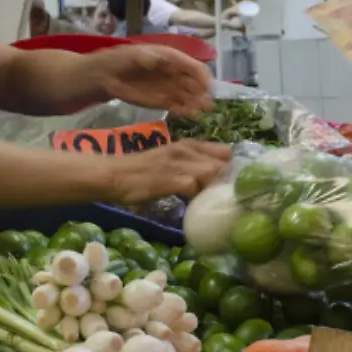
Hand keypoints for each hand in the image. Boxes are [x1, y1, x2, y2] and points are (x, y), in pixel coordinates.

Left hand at [96, 44, 212, 113]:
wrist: (107, 75)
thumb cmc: (122, 60)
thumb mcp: (134, 54)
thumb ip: (145, 57)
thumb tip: (154, 60)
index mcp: (174, 59)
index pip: (196, 68)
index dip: (203, 77)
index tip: (207, 89)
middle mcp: (177, 75)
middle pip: (196, 84)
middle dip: (202, 94)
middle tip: (205, 105)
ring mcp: (171, 89)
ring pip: (190, 98)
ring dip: (196, 105)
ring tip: (197, 112)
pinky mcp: (163, 102)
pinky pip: (179, 107)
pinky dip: (185, 111)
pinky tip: (187, 115)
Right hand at [103, 140, 231, 204]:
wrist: (114, 175)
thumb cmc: (141, 172)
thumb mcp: (171, 163)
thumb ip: (192, 168)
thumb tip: (213, 182)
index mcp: (189, 145)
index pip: (224, 150)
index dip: (234, 166)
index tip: (237, 182)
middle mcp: (186, 150)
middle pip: (222, 162)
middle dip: (228, 180)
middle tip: (228, 197)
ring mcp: (178, 163)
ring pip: (211, 172)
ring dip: (214, 188)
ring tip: (213, 203)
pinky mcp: (169, 178)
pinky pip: (194, 186)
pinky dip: (198, 197)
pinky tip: (195, 206)